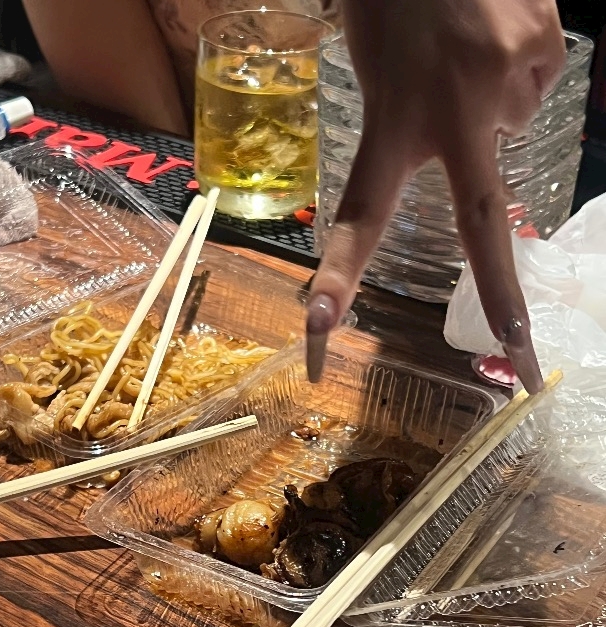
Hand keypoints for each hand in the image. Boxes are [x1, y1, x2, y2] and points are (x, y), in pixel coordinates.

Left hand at [307, 0, 566, 392]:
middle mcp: (452, 107)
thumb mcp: (369, 54)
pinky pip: (538, 81)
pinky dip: (520, 65)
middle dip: (505, 296)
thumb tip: (488, 149)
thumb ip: (412, 121)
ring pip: (512, 125)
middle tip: (521, 358)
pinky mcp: (545, 41)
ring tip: (467, 45)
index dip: (339, 274)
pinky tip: (497, 28)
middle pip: (479, 223)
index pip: (358, 212)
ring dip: (494, 101)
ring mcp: (504, 75)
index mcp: (392, 117)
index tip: (317, 331)